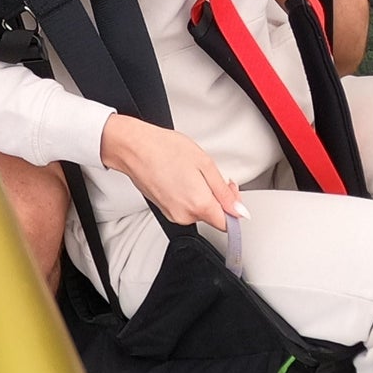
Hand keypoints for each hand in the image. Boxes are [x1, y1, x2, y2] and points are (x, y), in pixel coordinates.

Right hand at [99, 114, 247, 232]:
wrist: (134, 148)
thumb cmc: (164, 149)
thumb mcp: (205, 163)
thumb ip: (224, 191)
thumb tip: (238, 210)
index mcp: (198, 204)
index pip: (228, 225)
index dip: (234, 209)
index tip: (233, 195)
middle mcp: (184, 215)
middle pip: (212, 217)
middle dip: (218, 198)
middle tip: (213, 176)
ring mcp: (172, 213)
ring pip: (198, 211)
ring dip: (202, 195)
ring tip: (194, 172)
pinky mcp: (163, 209)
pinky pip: (184, 207)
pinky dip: (188, 195)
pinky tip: (182, 177)